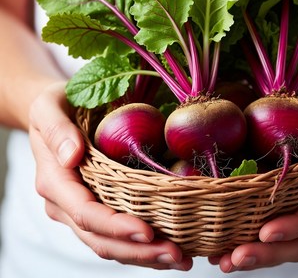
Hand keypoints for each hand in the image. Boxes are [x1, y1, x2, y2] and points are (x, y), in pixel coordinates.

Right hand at [29, 82, 192, 270]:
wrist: (56, 112)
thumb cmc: (56, 104)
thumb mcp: (49, 106)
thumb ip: (56, 129)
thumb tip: (71, 156)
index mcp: (55, 181)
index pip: (85, 213)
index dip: (116, 227)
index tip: (148, 231)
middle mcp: (65, 203)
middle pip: (100, 238)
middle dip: (139, 251)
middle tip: (178, 255)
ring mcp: (79, 208)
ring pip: (109, 243)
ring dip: (144, 255)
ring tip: (182, 259)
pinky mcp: (95, 205)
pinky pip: (115, 233)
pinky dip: (141, 245)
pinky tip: (167, 247)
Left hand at [209, 85, 297, 271]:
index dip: (296, 226)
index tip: (266, 232)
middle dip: (270, 252)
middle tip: (236, 259)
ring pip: (286, 241)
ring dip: (257, 254)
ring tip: (224, 262)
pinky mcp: (287, 200)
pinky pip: (272, 225)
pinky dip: (249, 238)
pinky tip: (223, 246)